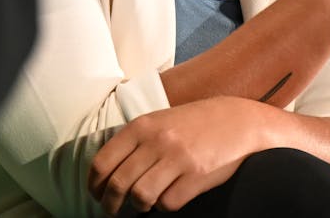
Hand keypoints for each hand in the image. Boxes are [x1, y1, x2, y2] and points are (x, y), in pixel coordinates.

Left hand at [88, 96, 263, 214]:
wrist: (235, 120)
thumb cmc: (191, 123)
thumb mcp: (157, 122)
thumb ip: (133, 142)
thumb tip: (106, 174)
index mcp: (141, 126)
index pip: (103, 162)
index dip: (94, 185)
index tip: (96, 194)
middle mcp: (156, 141)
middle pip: (119, 183)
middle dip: (110, 204)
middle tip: (112, 210)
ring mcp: (177, 158)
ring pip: (141, 197)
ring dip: (139, 206)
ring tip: (143, 204)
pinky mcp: (197, 175)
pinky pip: (169, 203)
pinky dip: (165, 205)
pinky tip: (169, 196)